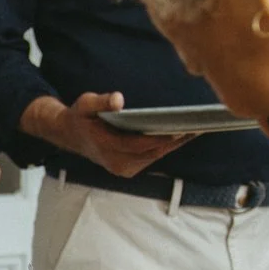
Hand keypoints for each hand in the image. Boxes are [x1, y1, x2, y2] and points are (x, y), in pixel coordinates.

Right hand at [23, 91, 189, 179]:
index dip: (162, 138)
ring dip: (174, 144)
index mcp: (106, 148)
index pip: (140, 145)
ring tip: (196, 128)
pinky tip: (182, 134)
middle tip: (199, 126)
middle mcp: (117, 164)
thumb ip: (102, 101)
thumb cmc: (80, 116)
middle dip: (176, 140)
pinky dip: (166, 147)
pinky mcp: (129, 169)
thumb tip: (119, 100)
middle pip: (153, 153)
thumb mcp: (86, 104)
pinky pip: (152, 158)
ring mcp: (123, 169)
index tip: (182, 129)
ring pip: (155, 156)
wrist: (70, 135)